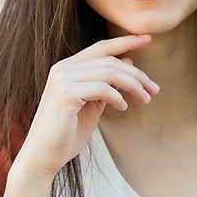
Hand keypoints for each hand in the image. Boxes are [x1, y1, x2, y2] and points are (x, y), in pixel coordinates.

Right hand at [12, 34, 159, 181]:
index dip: (125, 41)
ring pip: (109, 72)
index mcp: (67, 68)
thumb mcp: (92, 105)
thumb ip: (107, 85)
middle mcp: (62, 69)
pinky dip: (117, 97)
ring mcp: (62, 80)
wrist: (42, 157)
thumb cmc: (66, 134)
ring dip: (133, 85)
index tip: (147, 39)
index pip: (101, 48)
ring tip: (145, 99)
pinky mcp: (66, 94)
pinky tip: (123, 107)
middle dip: (137, 74)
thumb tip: (128, 62)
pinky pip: (101, 88)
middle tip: (154, 89)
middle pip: (109, 60)